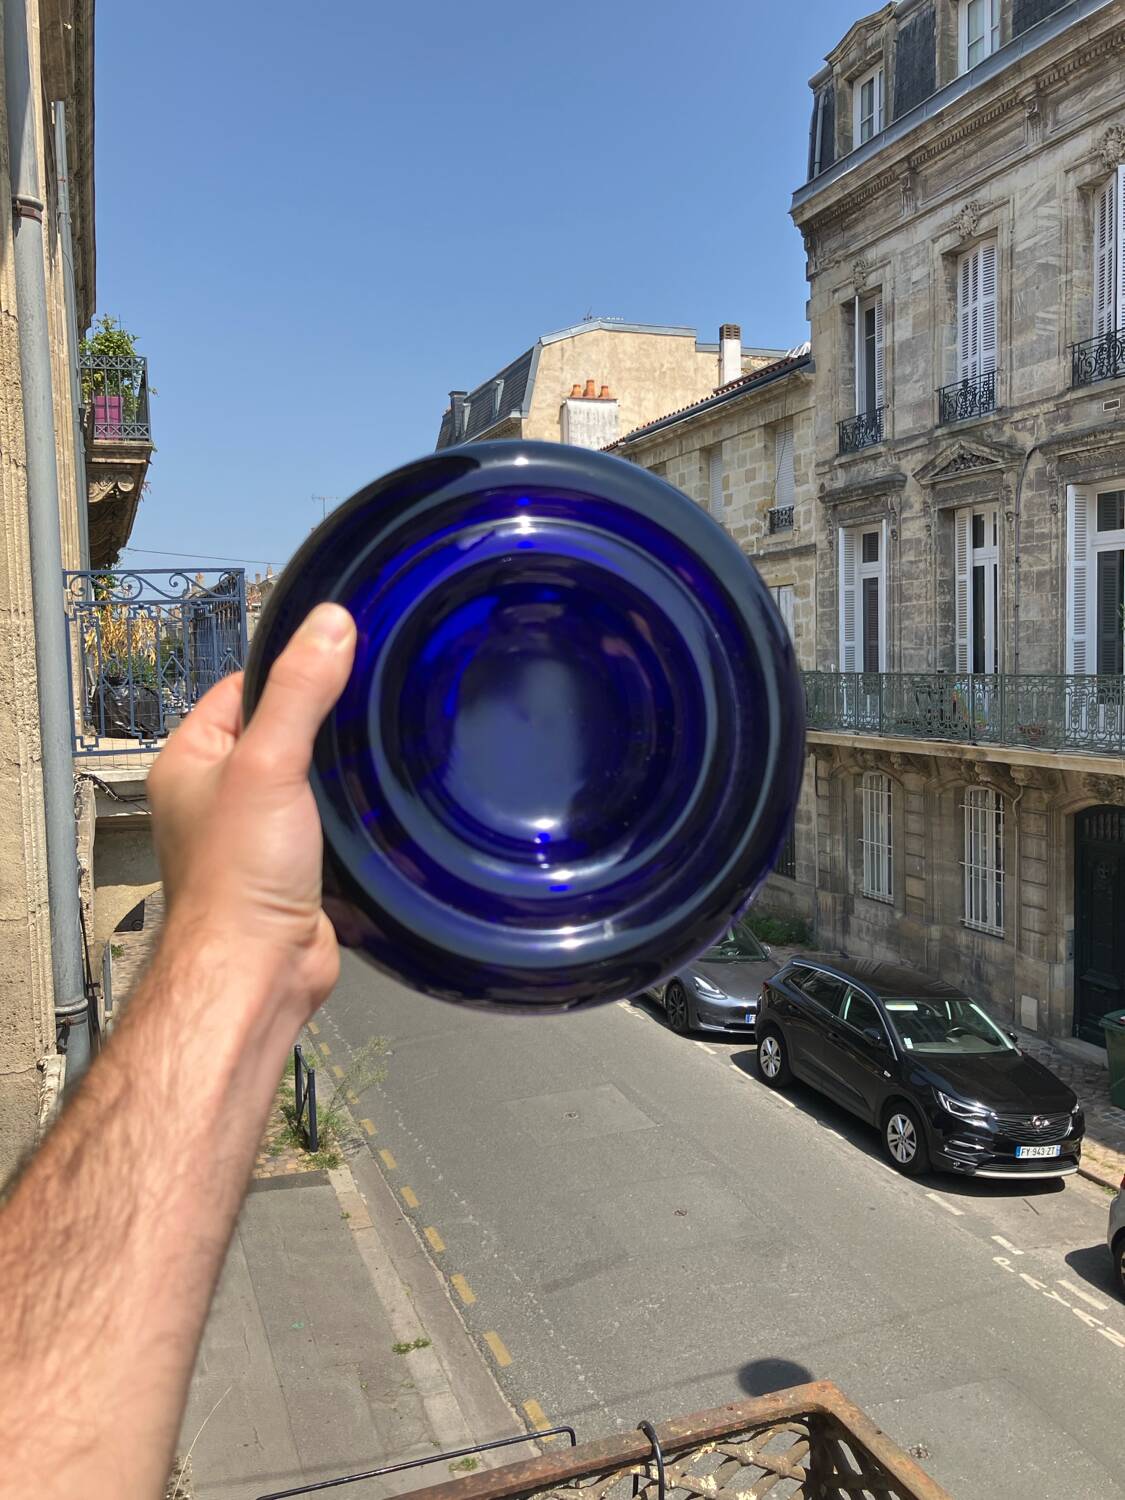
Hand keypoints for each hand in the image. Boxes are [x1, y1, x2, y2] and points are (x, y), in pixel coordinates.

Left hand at [148, 602, 355, 1021]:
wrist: (258, 971)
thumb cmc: (239, 876)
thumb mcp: (269, 763)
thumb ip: (300, 691)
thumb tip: (330, 622)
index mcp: (190, 762)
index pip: (242, 689)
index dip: (290, 672)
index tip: (341, 656)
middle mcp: (216, 796)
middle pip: (281, 733)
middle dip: (325, 725)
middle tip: (372, 705)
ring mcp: (254, 835)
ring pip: (308, 781)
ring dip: (341, 774)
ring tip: (380, 752)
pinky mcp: (291, 869)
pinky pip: (326, 824)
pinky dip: (351, 817)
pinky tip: (379, 806)